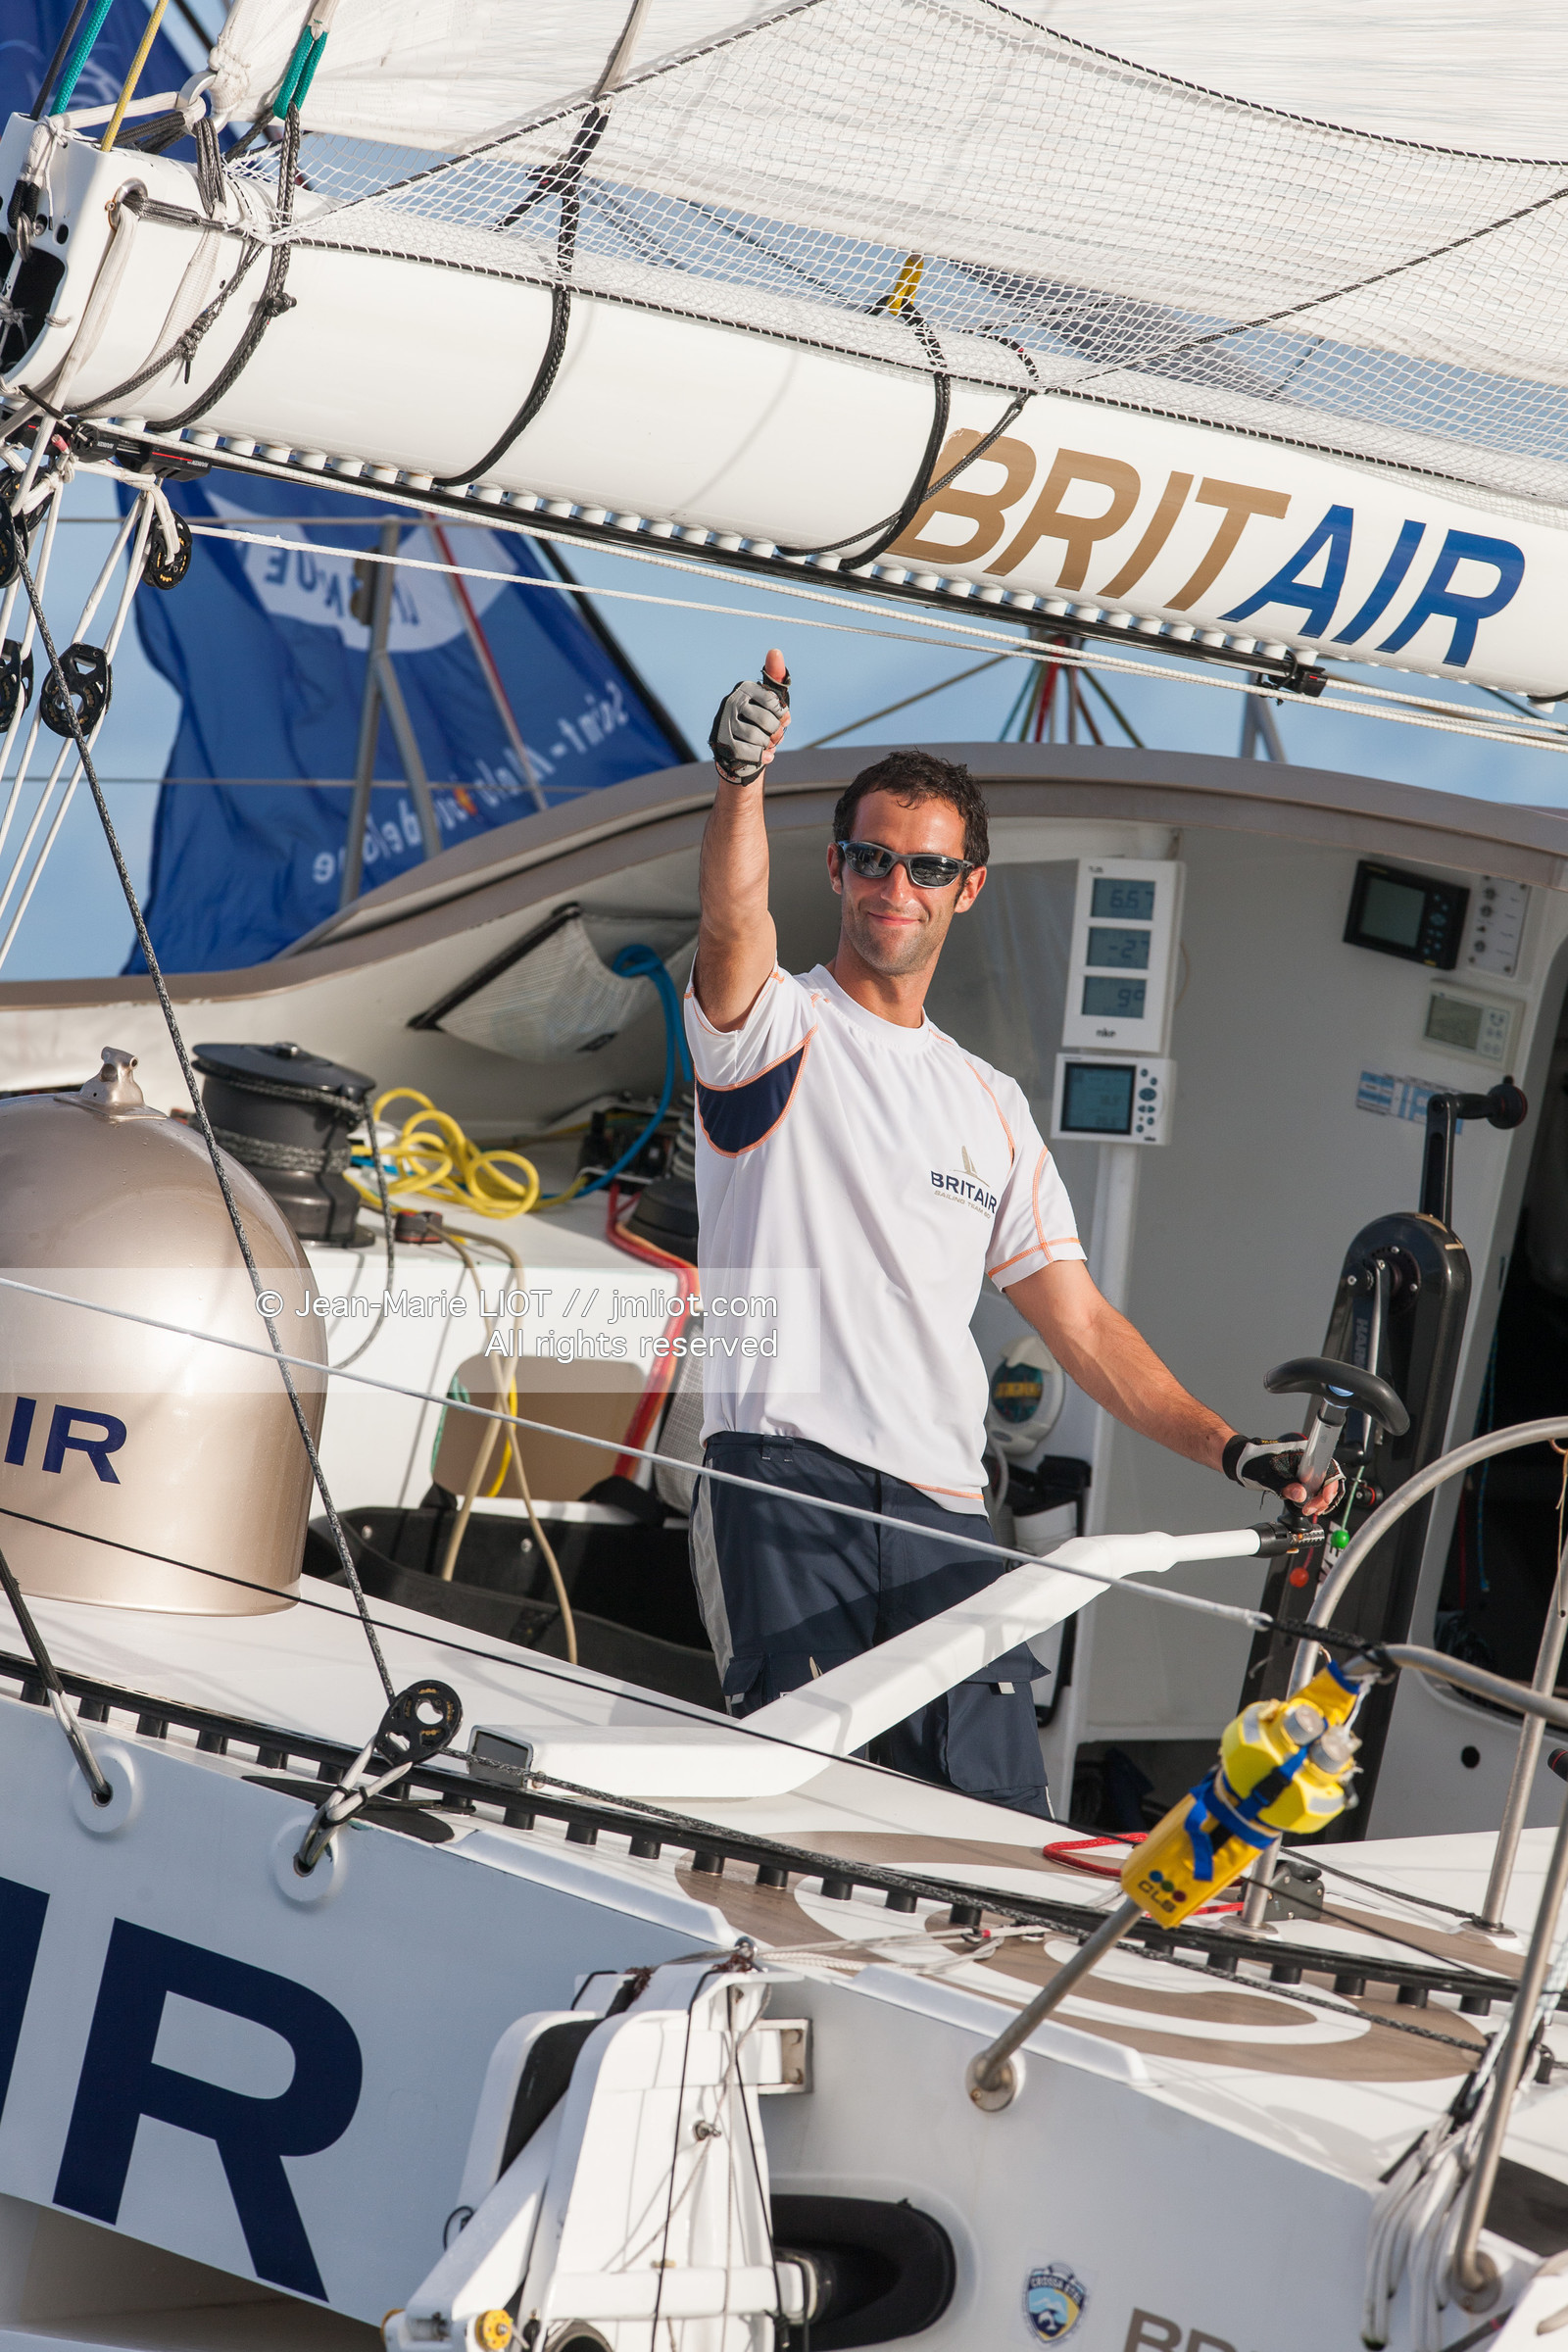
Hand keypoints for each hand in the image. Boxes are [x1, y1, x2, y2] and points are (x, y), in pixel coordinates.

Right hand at [709, 646, 789, 783]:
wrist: (741, 751)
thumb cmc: (761, 721)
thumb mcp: (772, 700)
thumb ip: (777, 678)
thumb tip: (774, 651)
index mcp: (745, 688)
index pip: (773, 702)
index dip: (782, 716)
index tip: (783, 719)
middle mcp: (732, 701)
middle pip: (767, 722)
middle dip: (776, 733)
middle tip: (775, 737)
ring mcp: (724, 722)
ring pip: (757, 737)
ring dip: (768, 745)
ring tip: (767, 744)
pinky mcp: (721, 742)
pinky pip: (746, 752)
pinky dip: (760, 756)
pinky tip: (767, 756)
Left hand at [1223, 1433, 1342, 1520]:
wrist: (1243, 1462)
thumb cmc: (1252, 1463)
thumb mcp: (1267, 1477)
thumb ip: (1285, 1487)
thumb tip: (1301, 1495)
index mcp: (1302, 1453)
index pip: (1327, 1466)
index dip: (1330, 1484)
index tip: (1323, 1498)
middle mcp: (1308, 1460)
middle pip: (1329, 1478)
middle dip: (1325, 1496)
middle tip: (1312, 1509)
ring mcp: (1306, 1469)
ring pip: (1324, 1485)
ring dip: (1321, 1500)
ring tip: (1308, 1509)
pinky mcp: (1302, 1477)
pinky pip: (1316, 1488)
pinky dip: (1316, 1499)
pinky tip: (1308, 1506)